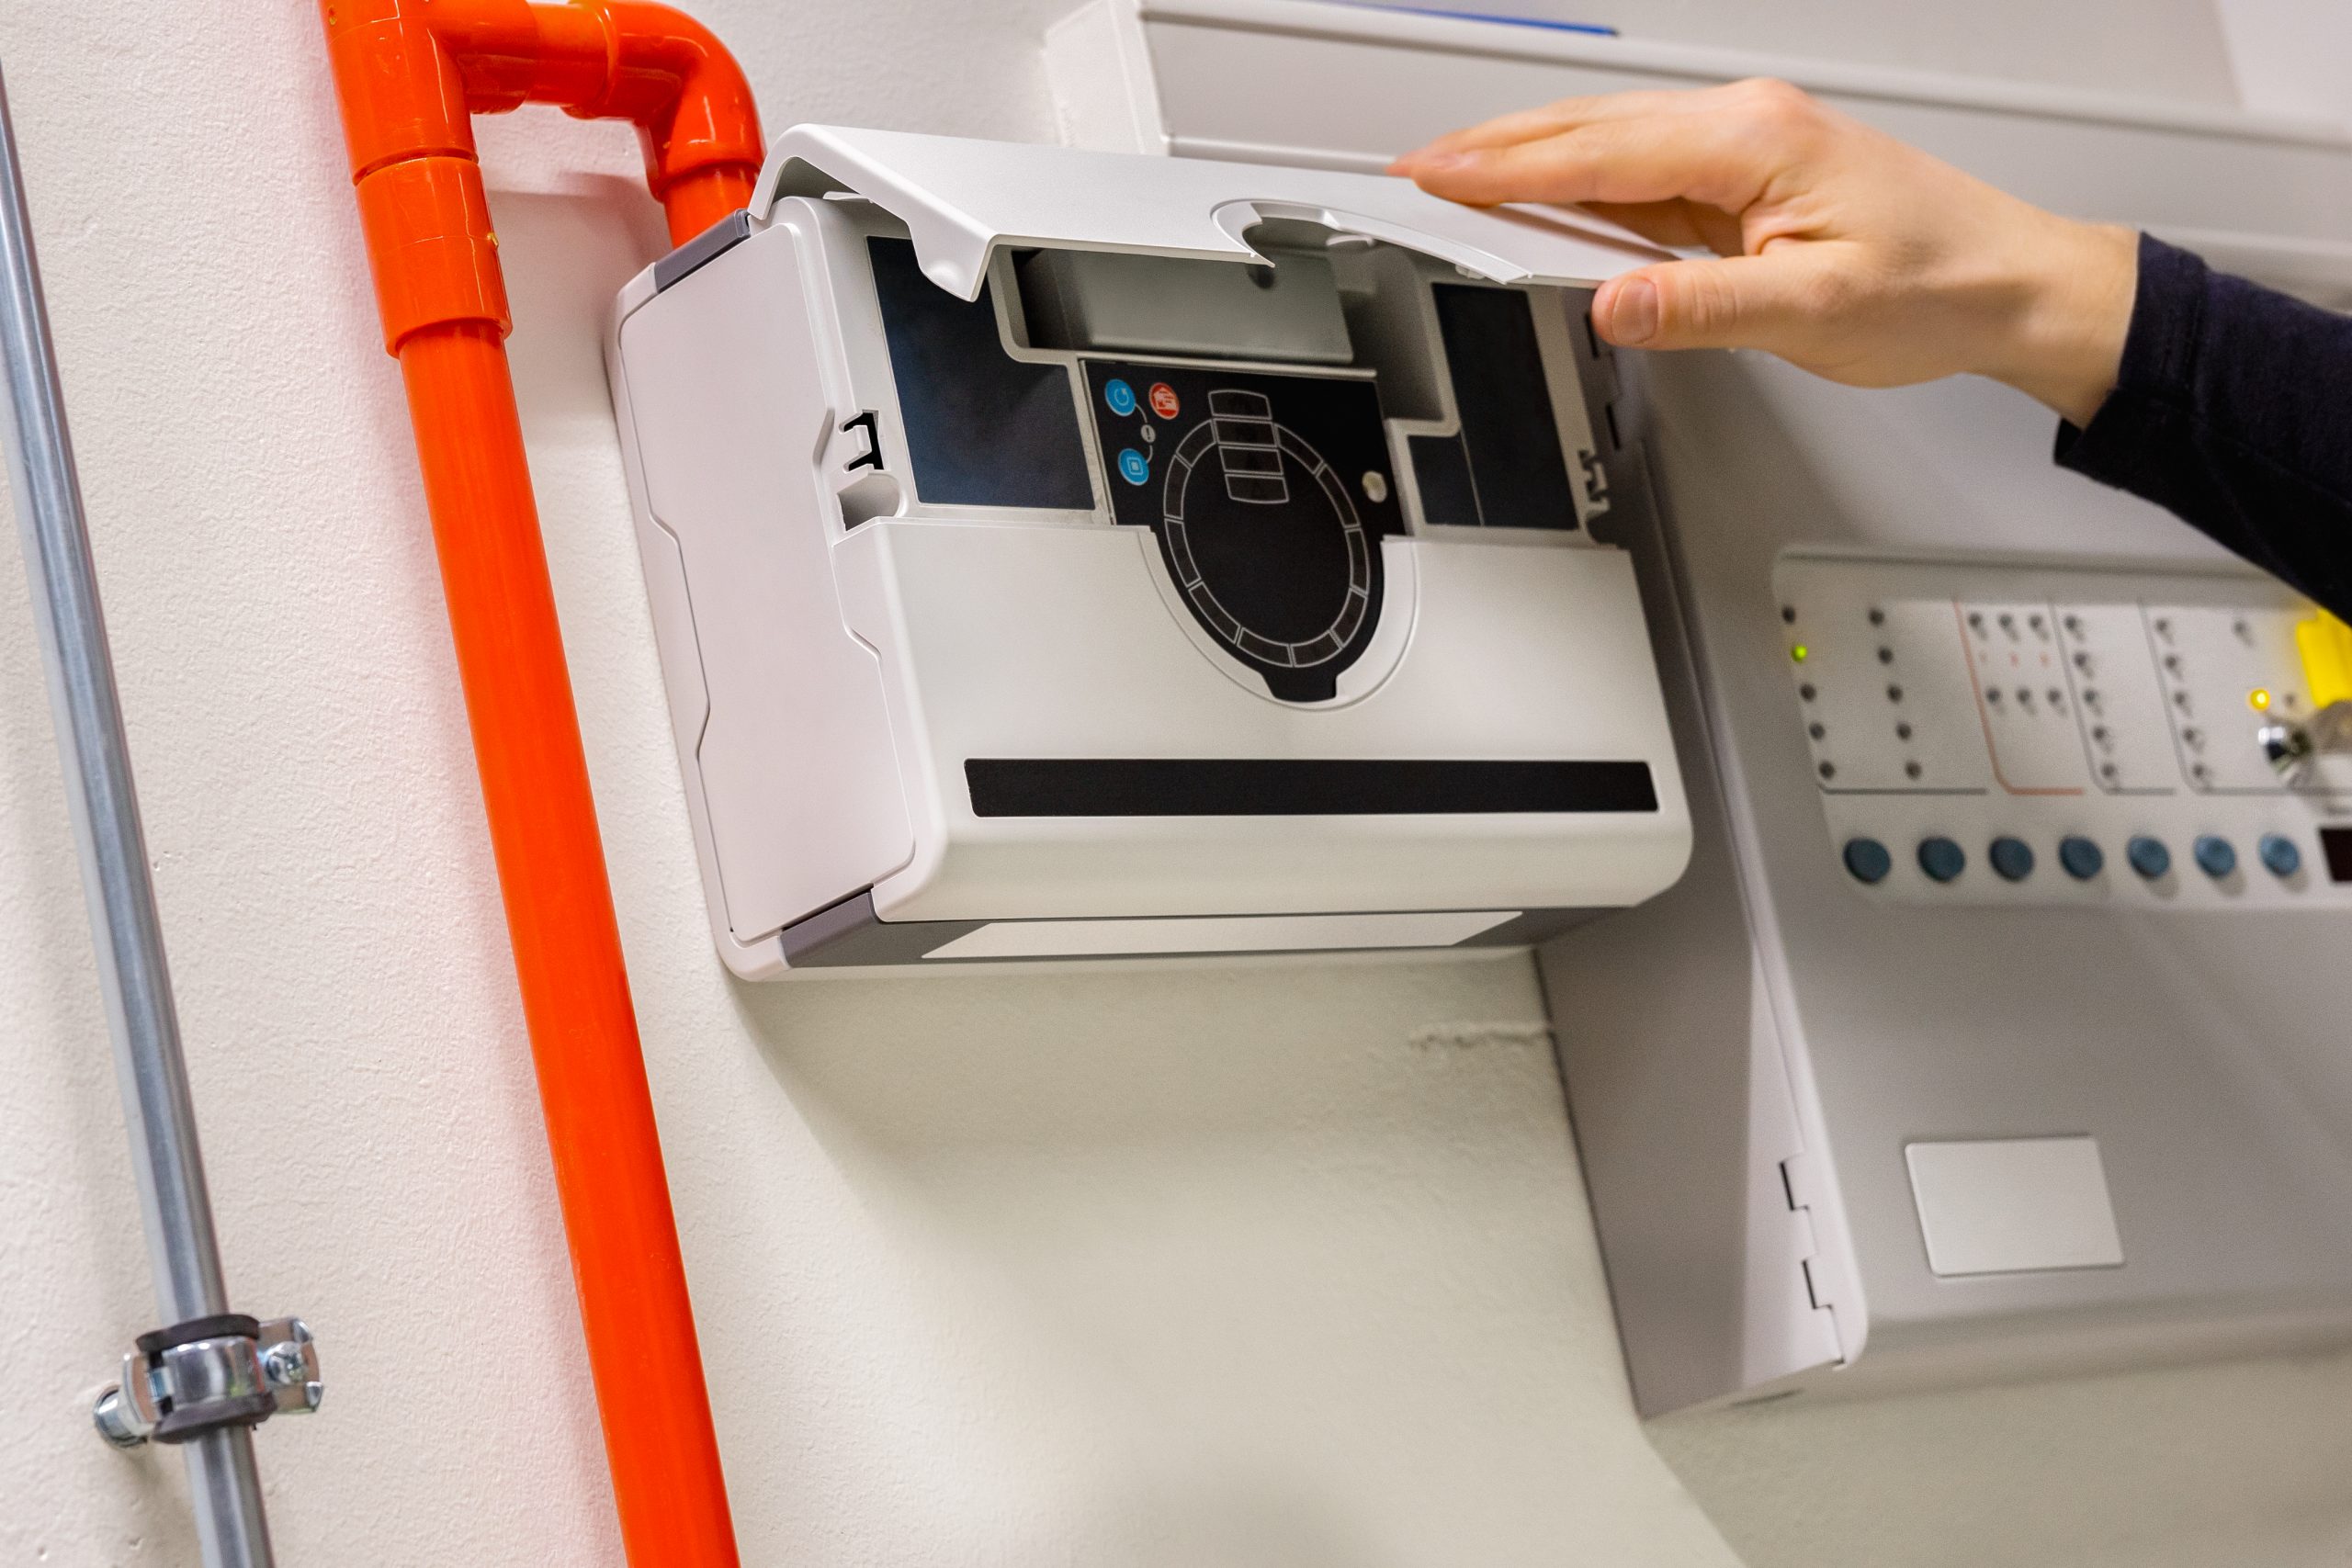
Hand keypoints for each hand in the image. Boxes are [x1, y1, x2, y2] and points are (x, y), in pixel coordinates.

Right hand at [1391, 79, 2136, 425]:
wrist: (2011, 284)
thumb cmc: (1937, 286)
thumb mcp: (1813, 310)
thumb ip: (1700, 306)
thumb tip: (1613, 304)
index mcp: (1752, 140)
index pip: (1596, 153)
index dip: (1504, 166)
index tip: (1435, 172)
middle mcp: (1744, 126)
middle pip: (1588, 131)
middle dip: (1494, 148)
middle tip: (1417, 166)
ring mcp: (1744, 149)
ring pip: (1609, 147)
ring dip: (1530, 160)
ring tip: (1459, 176)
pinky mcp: (1748, 179)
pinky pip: (1642, 176)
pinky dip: (1580, 185)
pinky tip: (1548, 202)